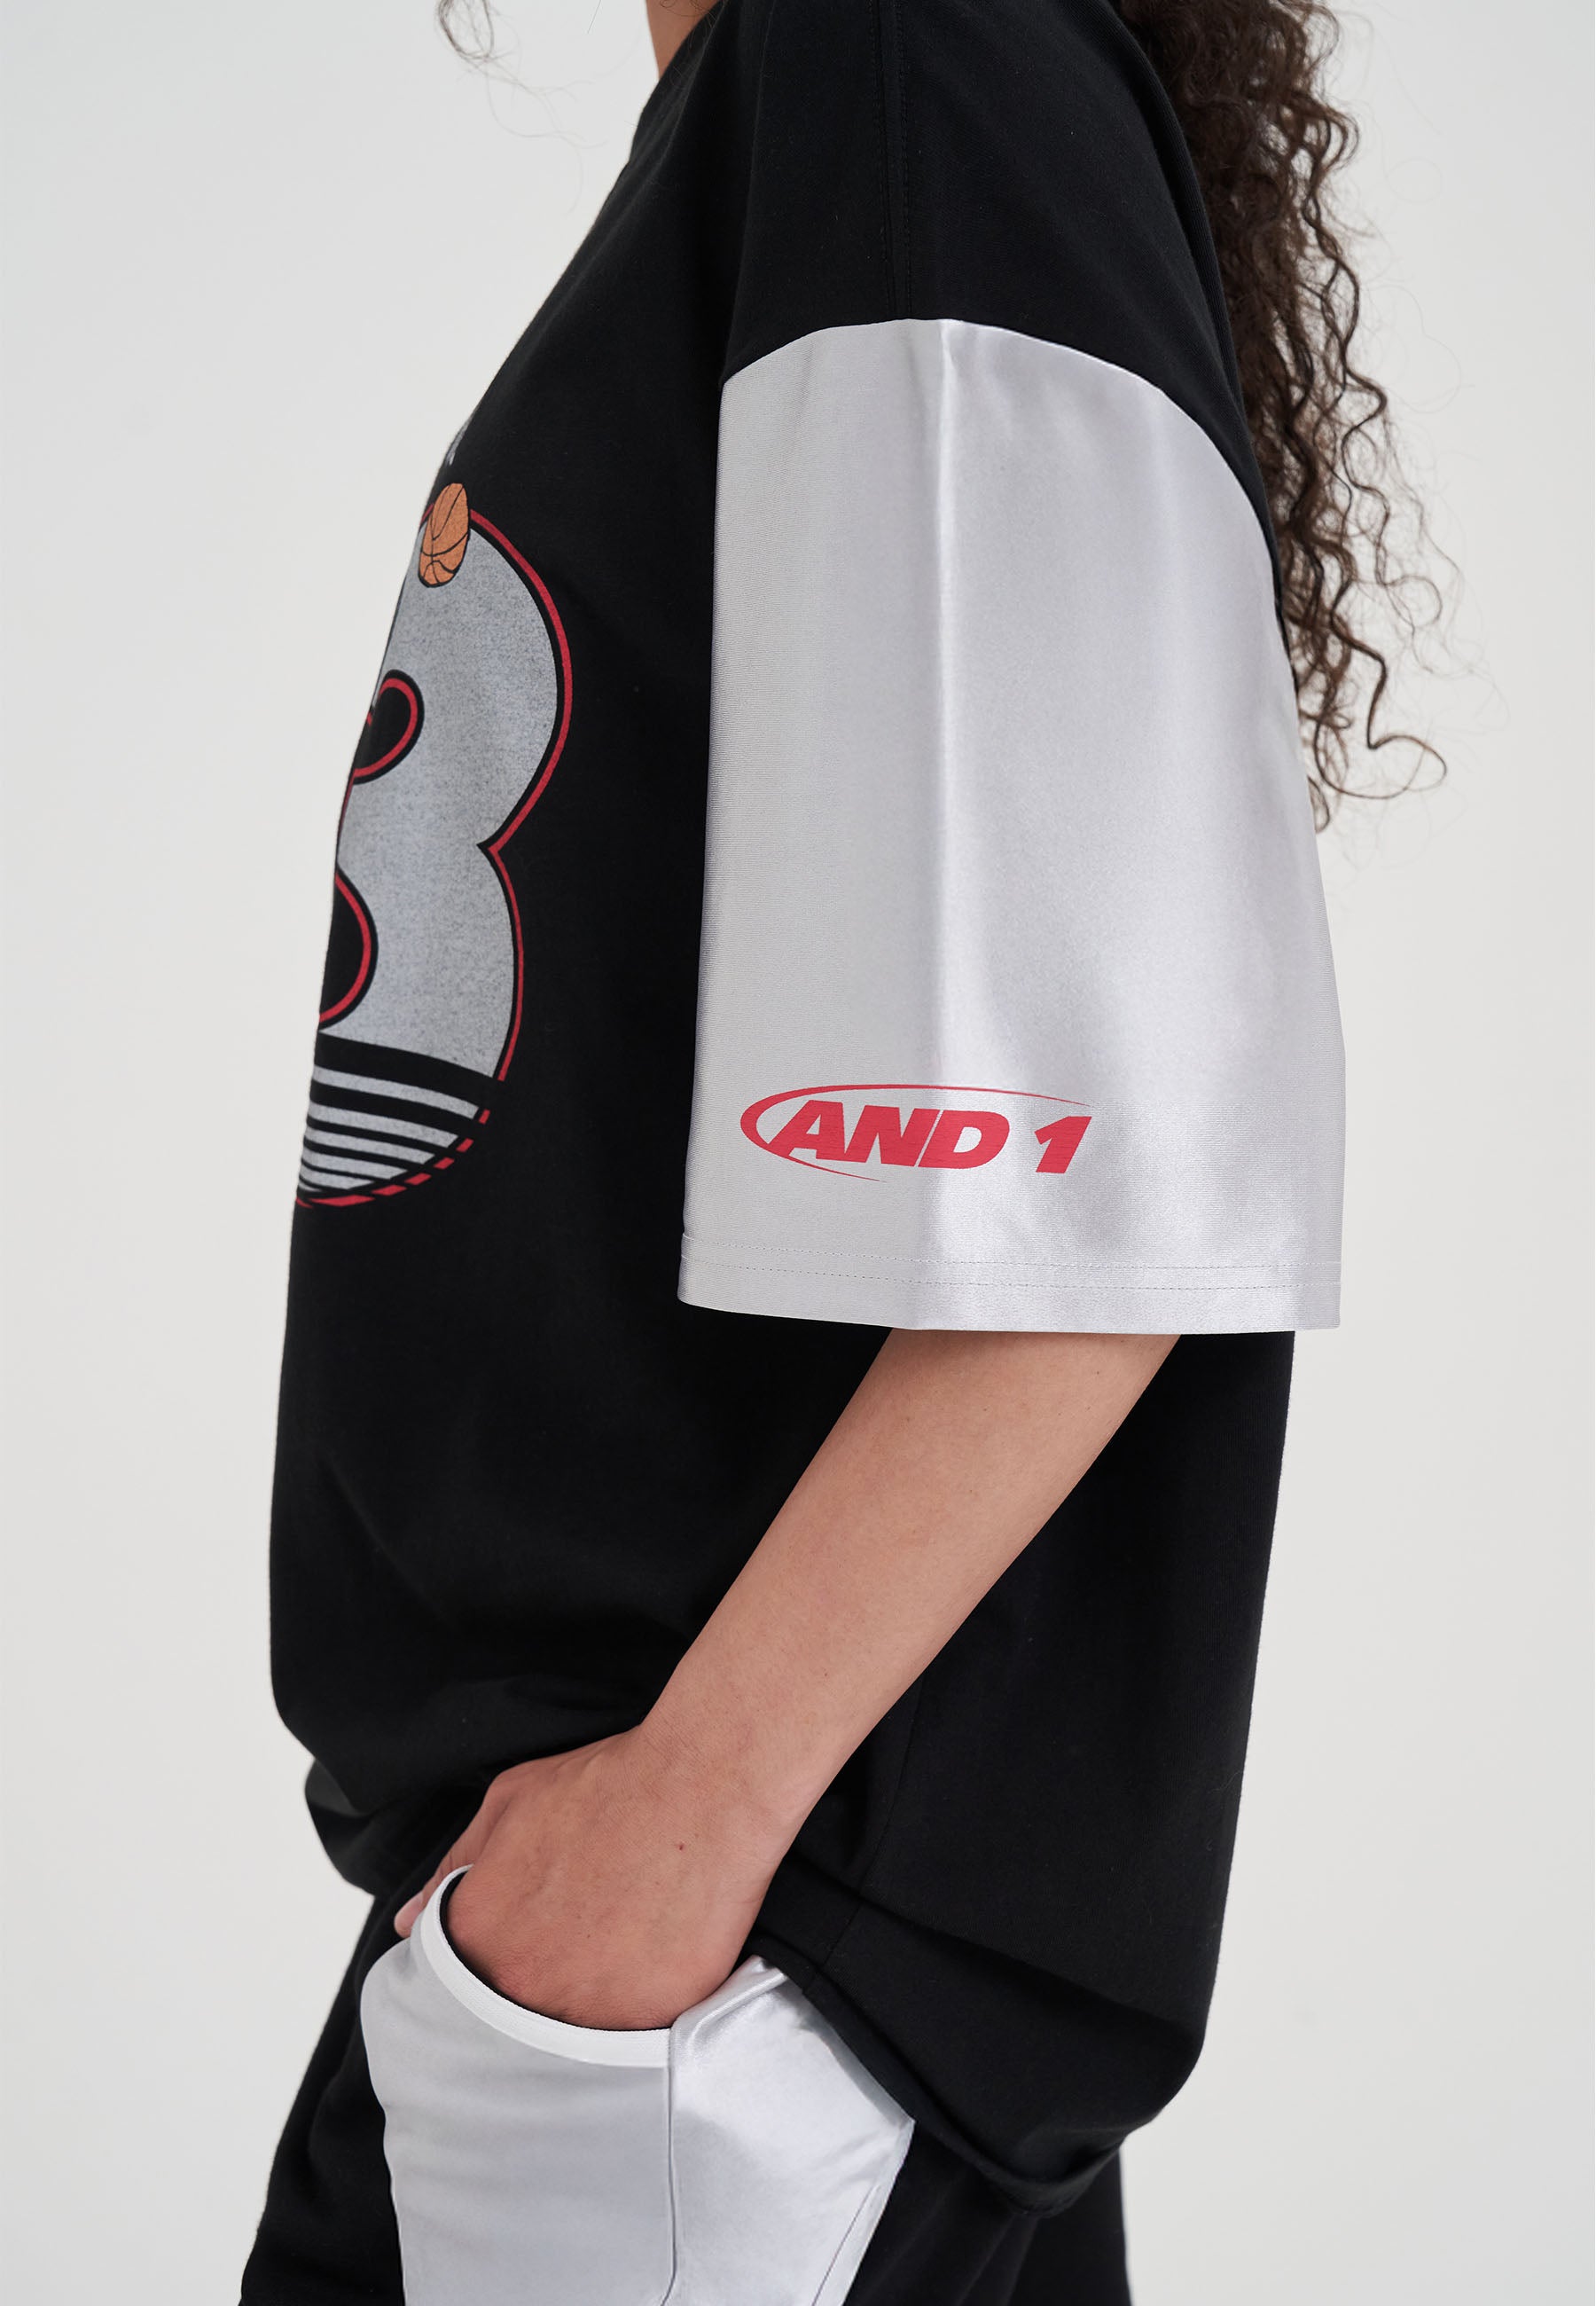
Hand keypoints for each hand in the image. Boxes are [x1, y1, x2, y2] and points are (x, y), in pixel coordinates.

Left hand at [392, 1726, 795, 2030]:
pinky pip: (634, 2038)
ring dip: (586, 2005)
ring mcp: (590, 2014)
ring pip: (573, 2037)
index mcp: (480, 1937)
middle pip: (513, 2016)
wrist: (701, 1788)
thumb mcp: (510, 1803)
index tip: (518, 1944)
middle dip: (534, 1987)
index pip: (455, 1986)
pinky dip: (640, 2009)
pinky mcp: (654, 2024)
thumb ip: (453, 1868)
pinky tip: (654, 1959)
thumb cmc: (606, 1785)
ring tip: (618, 1948)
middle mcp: (524, 1988)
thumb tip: (405, 1921)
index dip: (487, 1964)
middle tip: (575, 1942)